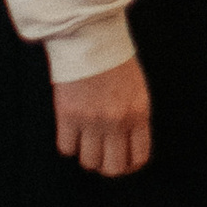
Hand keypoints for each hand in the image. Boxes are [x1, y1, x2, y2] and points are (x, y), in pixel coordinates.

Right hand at [53, 57, 150, 175]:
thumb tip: (127, 143)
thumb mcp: (136, 88)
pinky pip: (67, 148)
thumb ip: (134, 116)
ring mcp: (92, 121)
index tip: (122, 161)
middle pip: (113, 168)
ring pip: (89, 162)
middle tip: (101, 155)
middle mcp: (118, 121)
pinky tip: (71, 130)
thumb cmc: (114, 59)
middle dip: (107, 166)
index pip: (139, 157)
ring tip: (85, 139)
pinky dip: (68, 144)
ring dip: (87, 154)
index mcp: (139, 113)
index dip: (129, 165)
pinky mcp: (68, 116)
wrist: (90, 37)